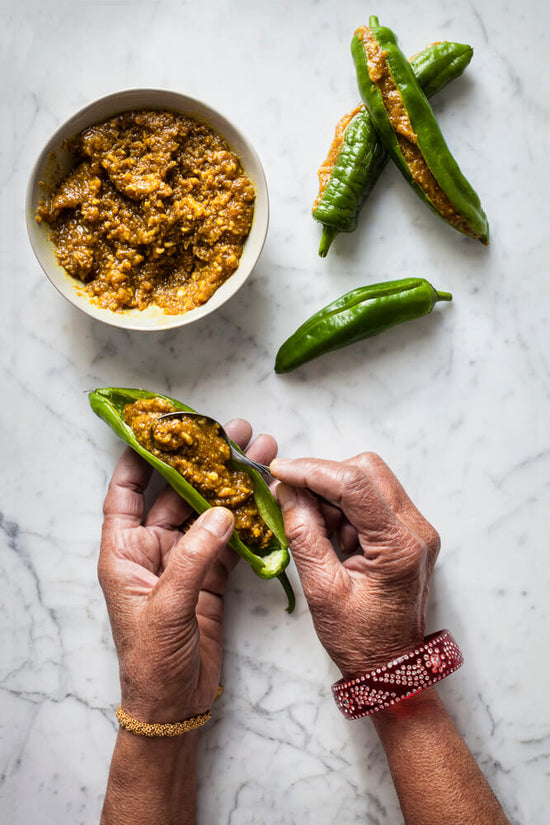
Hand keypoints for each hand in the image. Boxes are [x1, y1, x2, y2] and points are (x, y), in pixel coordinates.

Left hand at [98, 419, 276, 722]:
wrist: (175, 705)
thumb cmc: (152, 661)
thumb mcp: (167, 607)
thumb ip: (194, 558)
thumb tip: (222, 512)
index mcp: (124, 551)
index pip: (127, 492)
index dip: (142, 456)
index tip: (167, 426)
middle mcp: (153, 549)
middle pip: (178, 493)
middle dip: (206, 462)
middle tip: (235, 432)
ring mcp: (185, 561)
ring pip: (209, 511)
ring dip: (233, 485)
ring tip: (260, 454)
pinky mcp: (211, 576)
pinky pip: (230, 539)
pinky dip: (248, 519)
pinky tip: (266, 497)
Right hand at [270, 453, 439, 677]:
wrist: (393, 669)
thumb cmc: (360, 640)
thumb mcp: (322, 589)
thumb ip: (304, 533)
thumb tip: (286, 490)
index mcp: (399, 546)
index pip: (354, 484)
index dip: (311, 470)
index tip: (279, 470)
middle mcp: (416, 529)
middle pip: (367, 471)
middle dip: (324, 477)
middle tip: (293, 498)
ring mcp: (416, 530)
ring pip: (370, 480)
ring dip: (334, 493)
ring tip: (314, 527)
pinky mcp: (408, 534)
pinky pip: (373, 500)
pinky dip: (346, 507)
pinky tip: (331, 534)